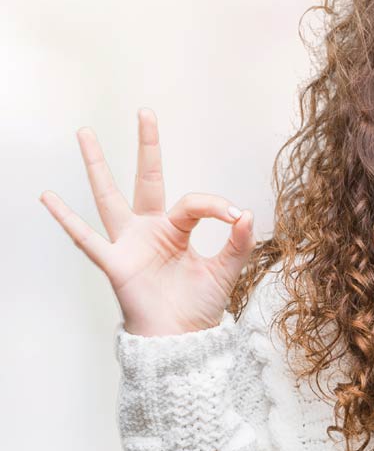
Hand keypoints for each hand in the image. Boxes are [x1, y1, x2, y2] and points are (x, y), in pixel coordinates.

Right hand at [39, 108, 256, 336]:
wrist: (181, 338)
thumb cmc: (200, 304)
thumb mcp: (227, 269)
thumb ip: (239, 242)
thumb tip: (247, 213)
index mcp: (178, 228)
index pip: (194, 202)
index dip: (216, 205)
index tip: (235, 218)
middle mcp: (151, 228)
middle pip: (148, 178)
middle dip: (147, 146)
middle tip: (145, 112)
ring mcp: (129, 242)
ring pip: (109, 196)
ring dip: (97, 166)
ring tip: (85, 133)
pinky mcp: (115, 263)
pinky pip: (86, 238)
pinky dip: (66, 218)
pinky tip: (49, 196)